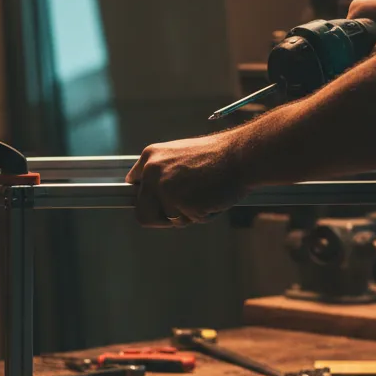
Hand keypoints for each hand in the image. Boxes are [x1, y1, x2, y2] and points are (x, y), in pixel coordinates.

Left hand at [126, 132, 247, 226]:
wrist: (241, 154)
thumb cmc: (218, 157)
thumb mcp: (181, 157)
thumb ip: (164, 174)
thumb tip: (154, 198)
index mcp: (150, 157)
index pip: (134, 187)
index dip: (146, 199)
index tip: (153, 205)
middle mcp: (152, 172)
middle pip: (142, 214)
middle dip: (161, 219)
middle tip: (182, 211)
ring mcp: (165, 188)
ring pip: (168, 220)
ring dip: (187, 215)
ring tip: (205, 194)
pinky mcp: (181, 203)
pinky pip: (189, 221)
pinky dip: (203, 215)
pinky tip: (212, 196)